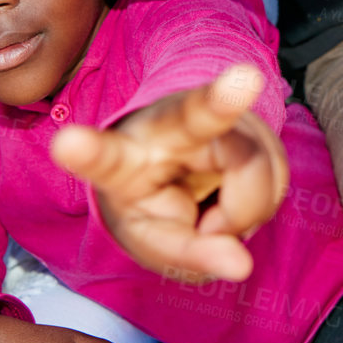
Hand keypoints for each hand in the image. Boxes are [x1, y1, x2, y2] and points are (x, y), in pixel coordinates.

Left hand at [51, 65, 287, 283]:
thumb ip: (189, 254)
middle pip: (198, 114)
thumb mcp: (154, 238)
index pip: (107, 157)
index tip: (67, 144)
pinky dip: (256, 206)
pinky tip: (232, 197)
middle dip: (222, 99)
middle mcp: (171, 124)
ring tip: (212, 212)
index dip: (89, 154)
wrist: (178, 166)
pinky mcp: (259, 128)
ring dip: (242, 214)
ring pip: (256, 176)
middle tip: (245, 78)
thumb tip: (241, 264)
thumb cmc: (154, 204)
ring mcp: (221, 119)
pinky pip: (275, 181)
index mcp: (124, 158)